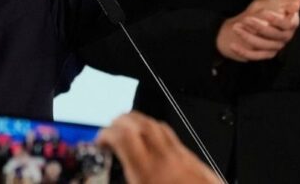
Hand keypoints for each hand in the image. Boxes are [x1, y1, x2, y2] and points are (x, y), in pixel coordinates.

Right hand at [96, 112, 219, 183]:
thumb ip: (123, 181)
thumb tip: (106, 180)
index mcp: (148, 174)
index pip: (122, 135)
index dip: (106, 133)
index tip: (100, 142)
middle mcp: (168, 161)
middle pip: (141, 123)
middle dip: (120, 122)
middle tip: (110, 133)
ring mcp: (186, 160)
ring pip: (159, 126)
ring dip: (140, 125)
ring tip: (129, 134)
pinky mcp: (199, 166)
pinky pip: (175, 140)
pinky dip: (158, 136)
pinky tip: (156, 149)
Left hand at [217, 0, 299, 61]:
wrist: (252, 21)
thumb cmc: (266, 6)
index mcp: (291, 21)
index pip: (289, 23)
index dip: (277, 20)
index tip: (264, 13)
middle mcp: (285, 35)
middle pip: (275, 34)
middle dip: (259, 27)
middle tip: (246, 19)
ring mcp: (276, 46)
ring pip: (263, 45)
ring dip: (249, 37)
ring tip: (236, 28)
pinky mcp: (265, 54)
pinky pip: (255, 56)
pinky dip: (243, 52)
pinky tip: (233, 45)